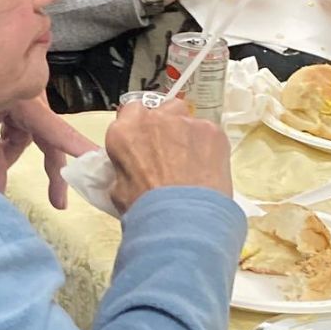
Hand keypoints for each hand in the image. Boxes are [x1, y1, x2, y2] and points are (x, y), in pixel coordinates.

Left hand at [0, 94, 98, 209]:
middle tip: (58, 202)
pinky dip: (4, 144)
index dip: (76, 146)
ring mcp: (22, 101)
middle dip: (51, 171)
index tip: (96, 159)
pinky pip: (15, 128)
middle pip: (46, 139)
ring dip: (10, 156)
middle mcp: (30, 101)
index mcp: (24, 102)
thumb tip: (0, 191)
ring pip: (25, 136)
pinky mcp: (12, 102)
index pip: (54, 130)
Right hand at [105, 97, 232, 214]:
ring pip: (186, 117)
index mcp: (125, 131)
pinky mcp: (212, 131)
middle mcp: (154, 119)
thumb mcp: (118, 189)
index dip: (138, 126)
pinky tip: (207, 168)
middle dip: (163, 124)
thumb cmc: (145, 209)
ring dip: (185, 131)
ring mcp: (186, 122)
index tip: (143, 141)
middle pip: (160, 109)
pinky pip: (208, 132)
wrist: (183, 220)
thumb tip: (130, 169)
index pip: (130, 111)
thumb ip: (123, 168)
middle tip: (167, 150)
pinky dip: (208, 146)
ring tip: (190, 158)